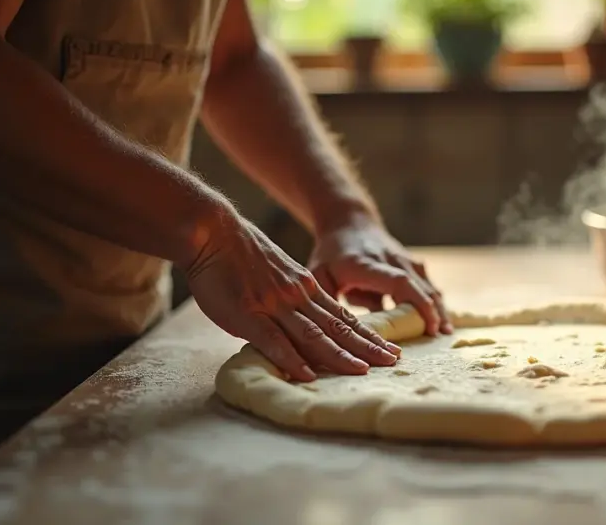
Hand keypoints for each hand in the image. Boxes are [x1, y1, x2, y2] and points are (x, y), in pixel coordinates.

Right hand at [180, 206, 402, 380]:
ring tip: (363, 371)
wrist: (212, 232)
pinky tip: (308, 374)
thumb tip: (304, 320)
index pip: (344, 316)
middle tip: (392, 362)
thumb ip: (293, 295)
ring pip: (314, 334)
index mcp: (306, 288)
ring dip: (340, 355)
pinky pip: (274, 340)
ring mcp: (274, 305)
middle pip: (338, 326)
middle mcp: (297, 296)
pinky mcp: (248, 314)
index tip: (389, 348)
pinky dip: (292, 358)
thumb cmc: (240, 254)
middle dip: (367, 346)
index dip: (368, 334)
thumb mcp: (280, 272)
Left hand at [308, 216, 451, 335]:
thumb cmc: (331, 254)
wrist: (350, 222)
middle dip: (432, 310)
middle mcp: (392, 260)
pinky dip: (435, 302)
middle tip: (439, 335)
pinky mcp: (412, 264)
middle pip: (420, 286)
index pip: (399, 282)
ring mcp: (405, 260)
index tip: (428, 323)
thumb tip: (337, 332)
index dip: (416, 302)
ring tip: (444, 332)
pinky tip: (441, 320)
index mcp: (368, 266)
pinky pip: (427, 285)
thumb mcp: (319, 275)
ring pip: (428, 285)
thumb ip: (328, 301)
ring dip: (438, 308)